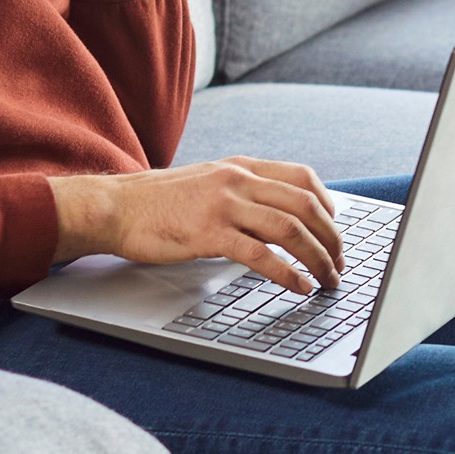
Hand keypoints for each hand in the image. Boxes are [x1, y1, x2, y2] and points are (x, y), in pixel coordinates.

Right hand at [49, 159, 345, 294]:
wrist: (115, 207)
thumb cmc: (158, 202)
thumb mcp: (207, 184)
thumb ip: (242, 194)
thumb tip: (277, 219)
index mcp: (240, 167)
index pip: (303, 177)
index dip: (328, 205)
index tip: (335, 229)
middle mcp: (237, 180)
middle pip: (306, 204)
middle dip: (332, 238)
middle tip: (339, 264)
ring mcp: (223, 204)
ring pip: (291, 228)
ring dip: (318, 258)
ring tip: (327, 280)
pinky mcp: (208, 233)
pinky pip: (260, 254)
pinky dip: (287, 273)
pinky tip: (298, 286)